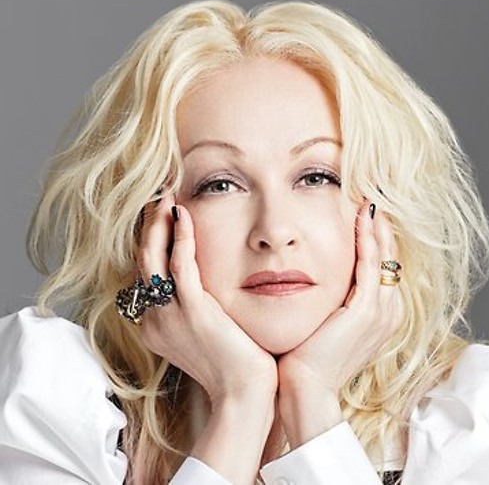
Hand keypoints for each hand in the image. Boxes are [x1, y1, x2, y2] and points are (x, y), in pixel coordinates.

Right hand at [138, 195, 276, 405]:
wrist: (245, 392)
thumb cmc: (233, 361)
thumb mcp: (206, 332)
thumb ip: (196, 306)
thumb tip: (204, 285)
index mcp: (156, 323)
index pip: (147, 274)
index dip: (152, 242)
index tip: (162, 216)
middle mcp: (154, 318)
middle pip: (143, 261)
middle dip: (149, 226)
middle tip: (158, 197)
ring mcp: (169, 314)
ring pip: (153, 258)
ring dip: (158, 224)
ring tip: (166, 197)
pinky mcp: (192, 310)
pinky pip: (180, 264)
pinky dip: (180, 236)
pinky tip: (184, 213)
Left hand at [277, 202, 402, 446]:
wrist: (305, 387)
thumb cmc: (306, 355)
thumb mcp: (324, 321)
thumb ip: (329, 298)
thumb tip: (310, 272)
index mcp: (379, 313)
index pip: (381, 266)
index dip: (373, 238)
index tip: (361, 213)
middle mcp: (388, 311)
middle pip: (388, 257)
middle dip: (378, 227)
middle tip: (368, 198)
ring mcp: (381, 311)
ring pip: (383, 257)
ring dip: (375, 227)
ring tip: (367, 200)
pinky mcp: (367, 311)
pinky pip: (371, 265)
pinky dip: (367, 240)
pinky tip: (360, 218)